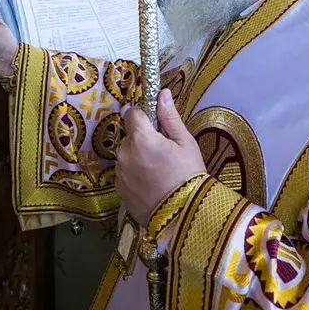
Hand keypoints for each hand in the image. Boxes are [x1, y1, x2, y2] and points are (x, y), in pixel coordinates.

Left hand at [116, 90, 206, 224]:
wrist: (183, 216)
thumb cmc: (189, 175)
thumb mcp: (185, 143)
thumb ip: (170, 117)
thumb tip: (162, 93)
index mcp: (141, 138)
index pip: (132, 113)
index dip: (143, 115)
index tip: (156, 124)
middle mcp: (124, 153)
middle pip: (129, 136)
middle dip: (142, 140)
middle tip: (163, 153)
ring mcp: (120, 173)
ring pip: (126, 156)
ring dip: (137, 158)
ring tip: (158, 172)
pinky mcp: (119, 190)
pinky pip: (125, 174)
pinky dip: (134, 175)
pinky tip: (151, 185)